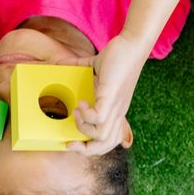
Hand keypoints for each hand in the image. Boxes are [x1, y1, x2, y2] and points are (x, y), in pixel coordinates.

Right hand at [58, 32, 151, 154]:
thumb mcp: (96, 69)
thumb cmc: (118, 56)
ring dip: (83, 128)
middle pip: (106, 145)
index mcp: (114, 110)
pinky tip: (82, 102)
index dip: (91, 147)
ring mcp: (116, 105)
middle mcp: (117, 112)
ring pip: (103, 137)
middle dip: (85, 149)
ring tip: (76, 110)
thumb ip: (79, 67)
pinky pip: (100, 118)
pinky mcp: (112, 96)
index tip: (71, 142)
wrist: (132, 44)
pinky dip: (87, 115)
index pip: (108, 140)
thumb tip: (60, 64)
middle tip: (70, 141)